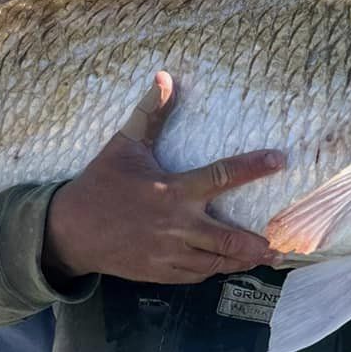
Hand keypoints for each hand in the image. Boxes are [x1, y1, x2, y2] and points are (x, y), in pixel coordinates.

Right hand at [43, 72, 284, 286]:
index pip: (222, 175)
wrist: (69, 232)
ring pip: (216, 262)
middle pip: (229, 238)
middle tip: (280, 243)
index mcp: (173, 190)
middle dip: (257, 243)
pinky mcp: (160, 273)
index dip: (254, 167)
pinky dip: (214, 270)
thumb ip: (150, 113)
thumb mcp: (124, 145)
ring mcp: (169, 253)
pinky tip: (227, 265)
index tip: (279, 160)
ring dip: (242, 260)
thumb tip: (165, 76)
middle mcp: (176, 224)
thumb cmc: (100, 184)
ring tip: (265, 257)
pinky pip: (196, 275)